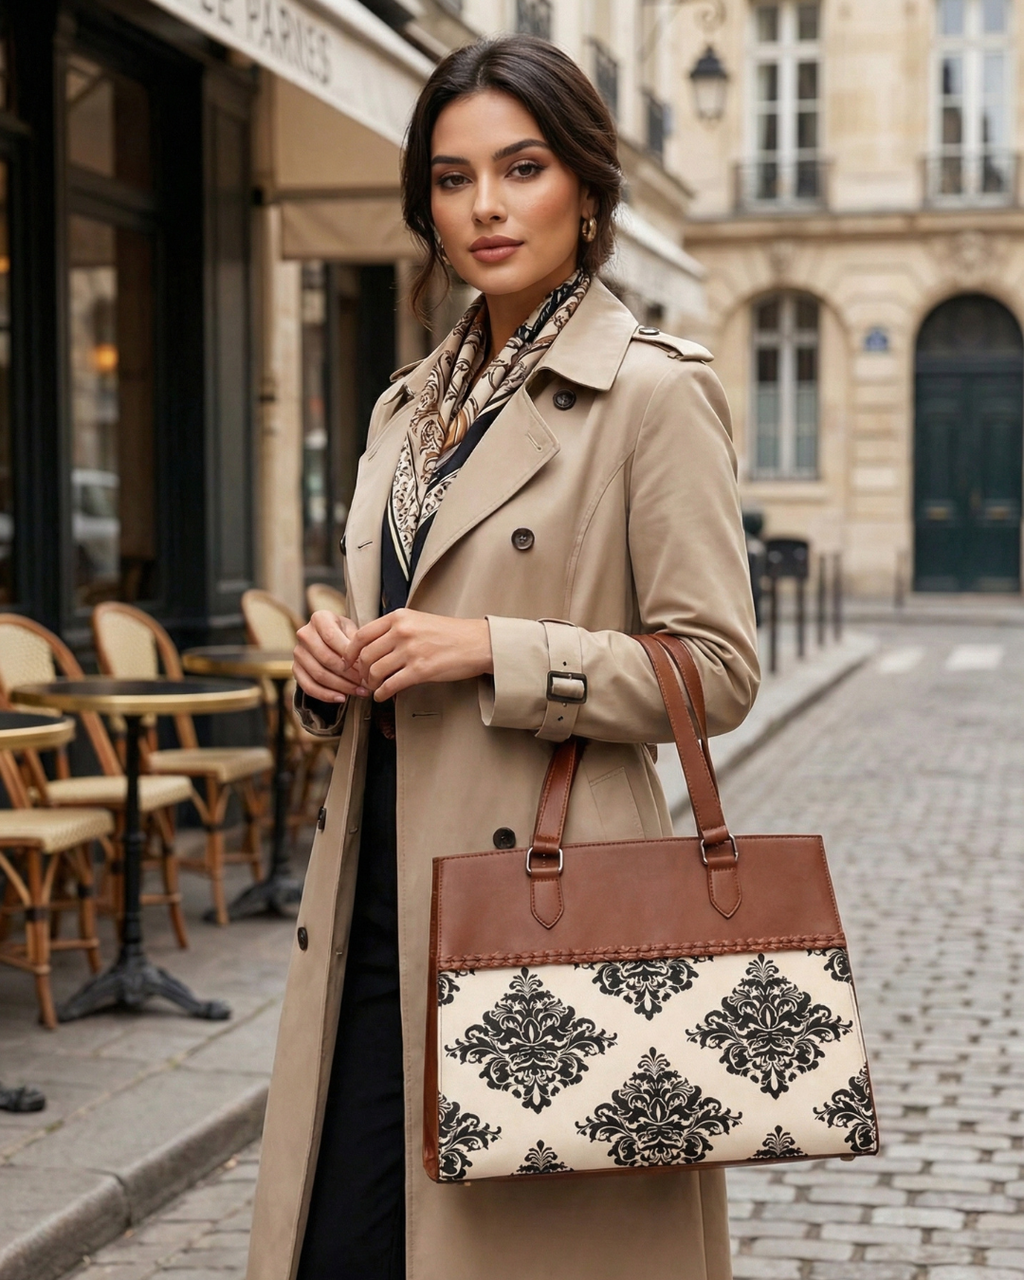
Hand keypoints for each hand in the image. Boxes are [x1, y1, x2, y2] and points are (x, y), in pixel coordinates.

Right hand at [293, 611, 368, 702]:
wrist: (330, 638)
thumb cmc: (345, 634)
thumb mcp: (353, 630)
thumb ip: (358, 643)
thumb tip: (364, 663)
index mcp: (319, 619)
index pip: (332, 638)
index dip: (349, 655)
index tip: (366, 667)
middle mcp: (304, 634)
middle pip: (326, 658)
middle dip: (348, 674)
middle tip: (366, 683)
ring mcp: (298, 652)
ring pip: (319, 674)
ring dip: (341, 686)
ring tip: (359, 692)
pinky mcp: (295, 669)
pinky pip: (308, 686)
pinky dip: (326, 695)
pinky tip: (342, 698)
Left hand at [345, 608, 492, 700]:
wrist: (478, 643)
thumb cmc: (450, 634)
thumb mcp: (419, 621)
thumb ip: (396, 629)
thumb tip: (373, 645)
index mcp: (399, 617)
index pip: (362, 634)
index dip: (350, 651)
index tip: (348, 662)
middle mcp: (402, 631)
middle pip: (366, 655)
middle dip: (361, 671)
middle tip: (363, 679)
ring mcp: (411, 651)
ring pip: (376, 671)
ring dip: (371, 683)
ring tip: (375, 688)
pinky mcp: (421, 670)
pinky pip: (391, 685)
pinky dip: (382, 693)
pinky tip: (383, 696)